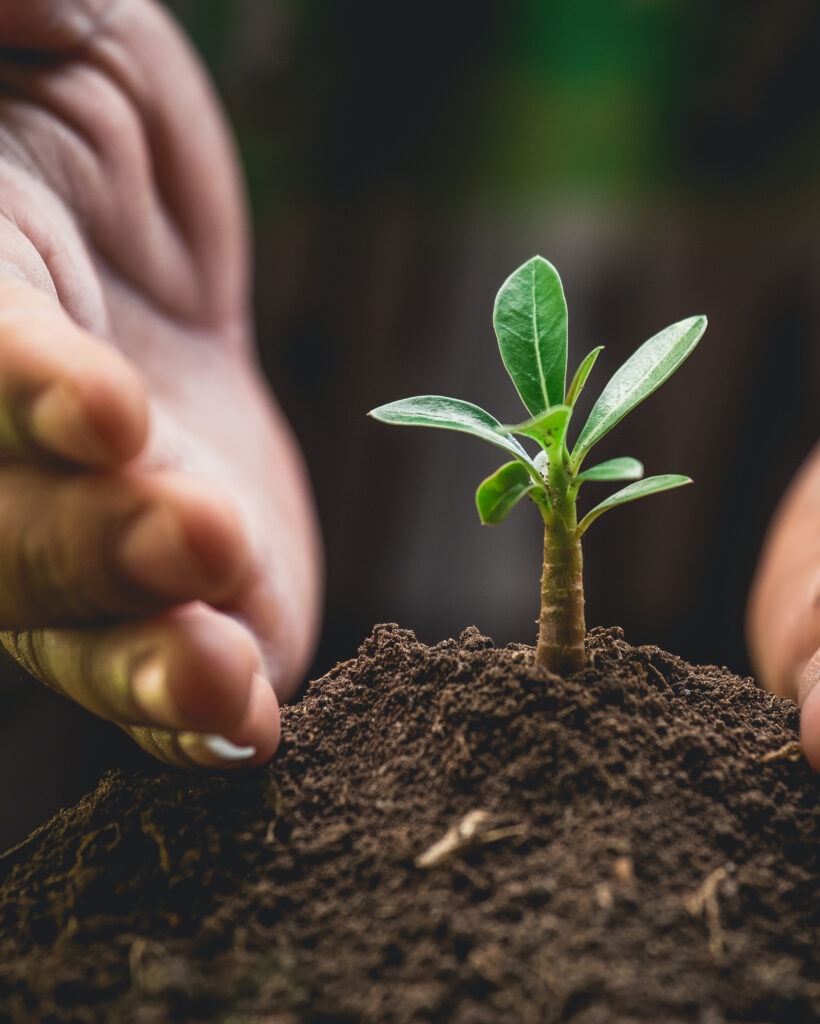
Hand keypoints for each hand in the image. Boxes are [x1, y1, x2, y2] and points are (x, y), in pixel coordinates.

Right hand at [0, 0, 320, 767]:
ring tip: (230, 682)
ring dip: (149, 659)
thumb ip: (23, 21)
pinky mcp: (158, 580)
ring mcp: (71, 523)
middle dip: (96, 541)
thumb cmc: (83, 112)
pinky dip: (194, 704)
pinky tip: (248, 728)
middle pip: (4, 522)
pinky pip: (160, 656)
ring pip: (77, 619)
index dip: (18, 386)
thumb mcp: (59, 31)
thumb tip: (31, 7)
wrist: (138, 237)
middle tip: (202, 536)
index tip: (107, 412)